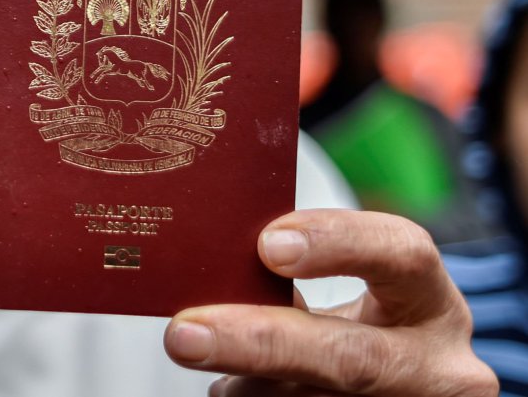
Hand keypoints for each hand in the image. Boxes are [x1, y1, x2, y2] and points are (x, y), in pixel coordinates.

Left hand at [164, 209, 497, 395]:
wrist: (397, 393)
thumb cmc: (362, 333)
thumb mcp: (353, 300)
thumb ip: (295, 280)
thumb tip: (207, 262)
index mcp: (428, 299)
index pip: (401, 253)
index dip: (336, 243)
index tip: (268, 245)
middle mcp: (439, 365)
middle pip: (351, 358)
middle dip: (259, 345)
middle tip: (184, 335)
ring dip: (251, 388)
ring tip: (216, 373)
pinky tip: (232, 388)